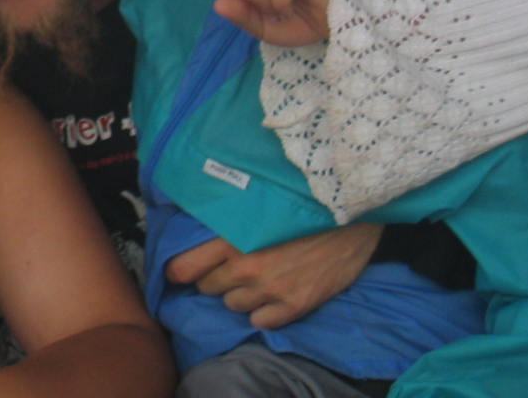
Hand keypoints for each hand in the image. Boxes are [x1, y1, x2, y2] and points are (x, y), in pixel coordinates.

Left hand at [165, 224, 381, 328]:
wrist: (349, 221)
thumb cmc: (298, 207)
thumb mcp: (252, 206)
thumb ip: (223, 222)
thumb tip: (192, 228)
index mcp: (231, 240)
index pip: (184, 268)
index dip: (178, 272)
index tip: (177, 272)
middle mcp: (246, 268)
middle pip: (208, 288)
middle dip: (215, 279)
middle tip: (231, 267)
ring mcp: (271, 291)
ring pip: (233, 306)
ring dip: (239, 295)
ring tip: (256, 279)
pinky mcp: (294, 307)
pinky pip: (260, 322)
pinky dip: (263, 312)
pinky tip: (274, 295)